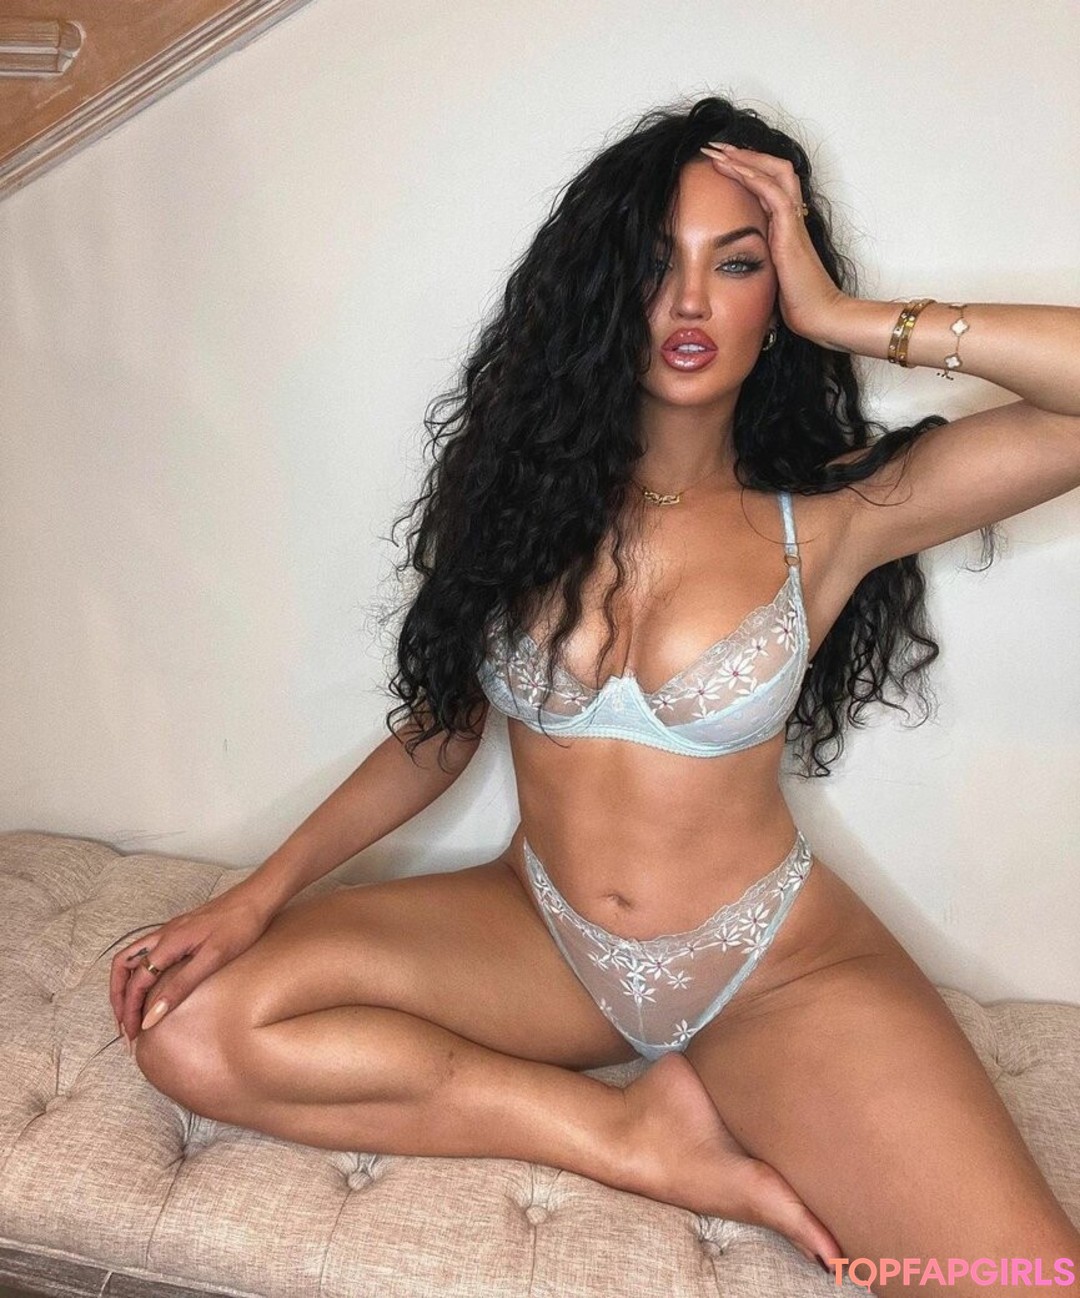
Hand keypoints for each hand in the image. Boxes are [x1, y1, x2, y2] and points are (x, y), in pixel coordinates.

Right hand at [108, 881, 276, 1041]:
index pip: (136, 983)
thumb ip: (181, 986)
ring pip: (132, 957)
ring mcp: (170, 930)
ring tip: (130, 1010)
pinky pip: (148, 952)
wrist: (257, 896)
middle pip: (122, 967)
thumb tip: (151, 1017)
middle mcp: (163, 935)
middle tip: (123, 1025)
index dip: (130, 1011)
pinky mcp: (180, 930)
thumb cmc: (240, 926)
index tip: (132, 1035)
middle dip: (118, 998)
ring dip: (126, 984)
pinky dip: (139, 972)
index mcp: (168, 943)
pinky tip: (152, 985)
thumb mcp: (213, 959)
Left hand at [698, 142, 850, 343]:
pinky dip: (753, 177)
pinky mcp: (791, 231)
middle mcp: (792, 217)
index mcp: (786, 226)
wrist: (819, 316)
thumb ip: (758, 263)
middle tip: (715, 146)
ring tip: (718, 151)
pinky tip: (732, 168)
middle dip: (743, 154)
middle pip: (773, 168)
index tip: (718, 162)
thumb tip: (733, 269)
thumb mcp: (771, 276)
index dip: (745, 169)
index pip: (768, 184)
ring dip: (744, 158)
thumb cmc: (798, 303)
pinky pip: (774, 193)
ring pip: (774, 172)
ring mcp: (794, 222)